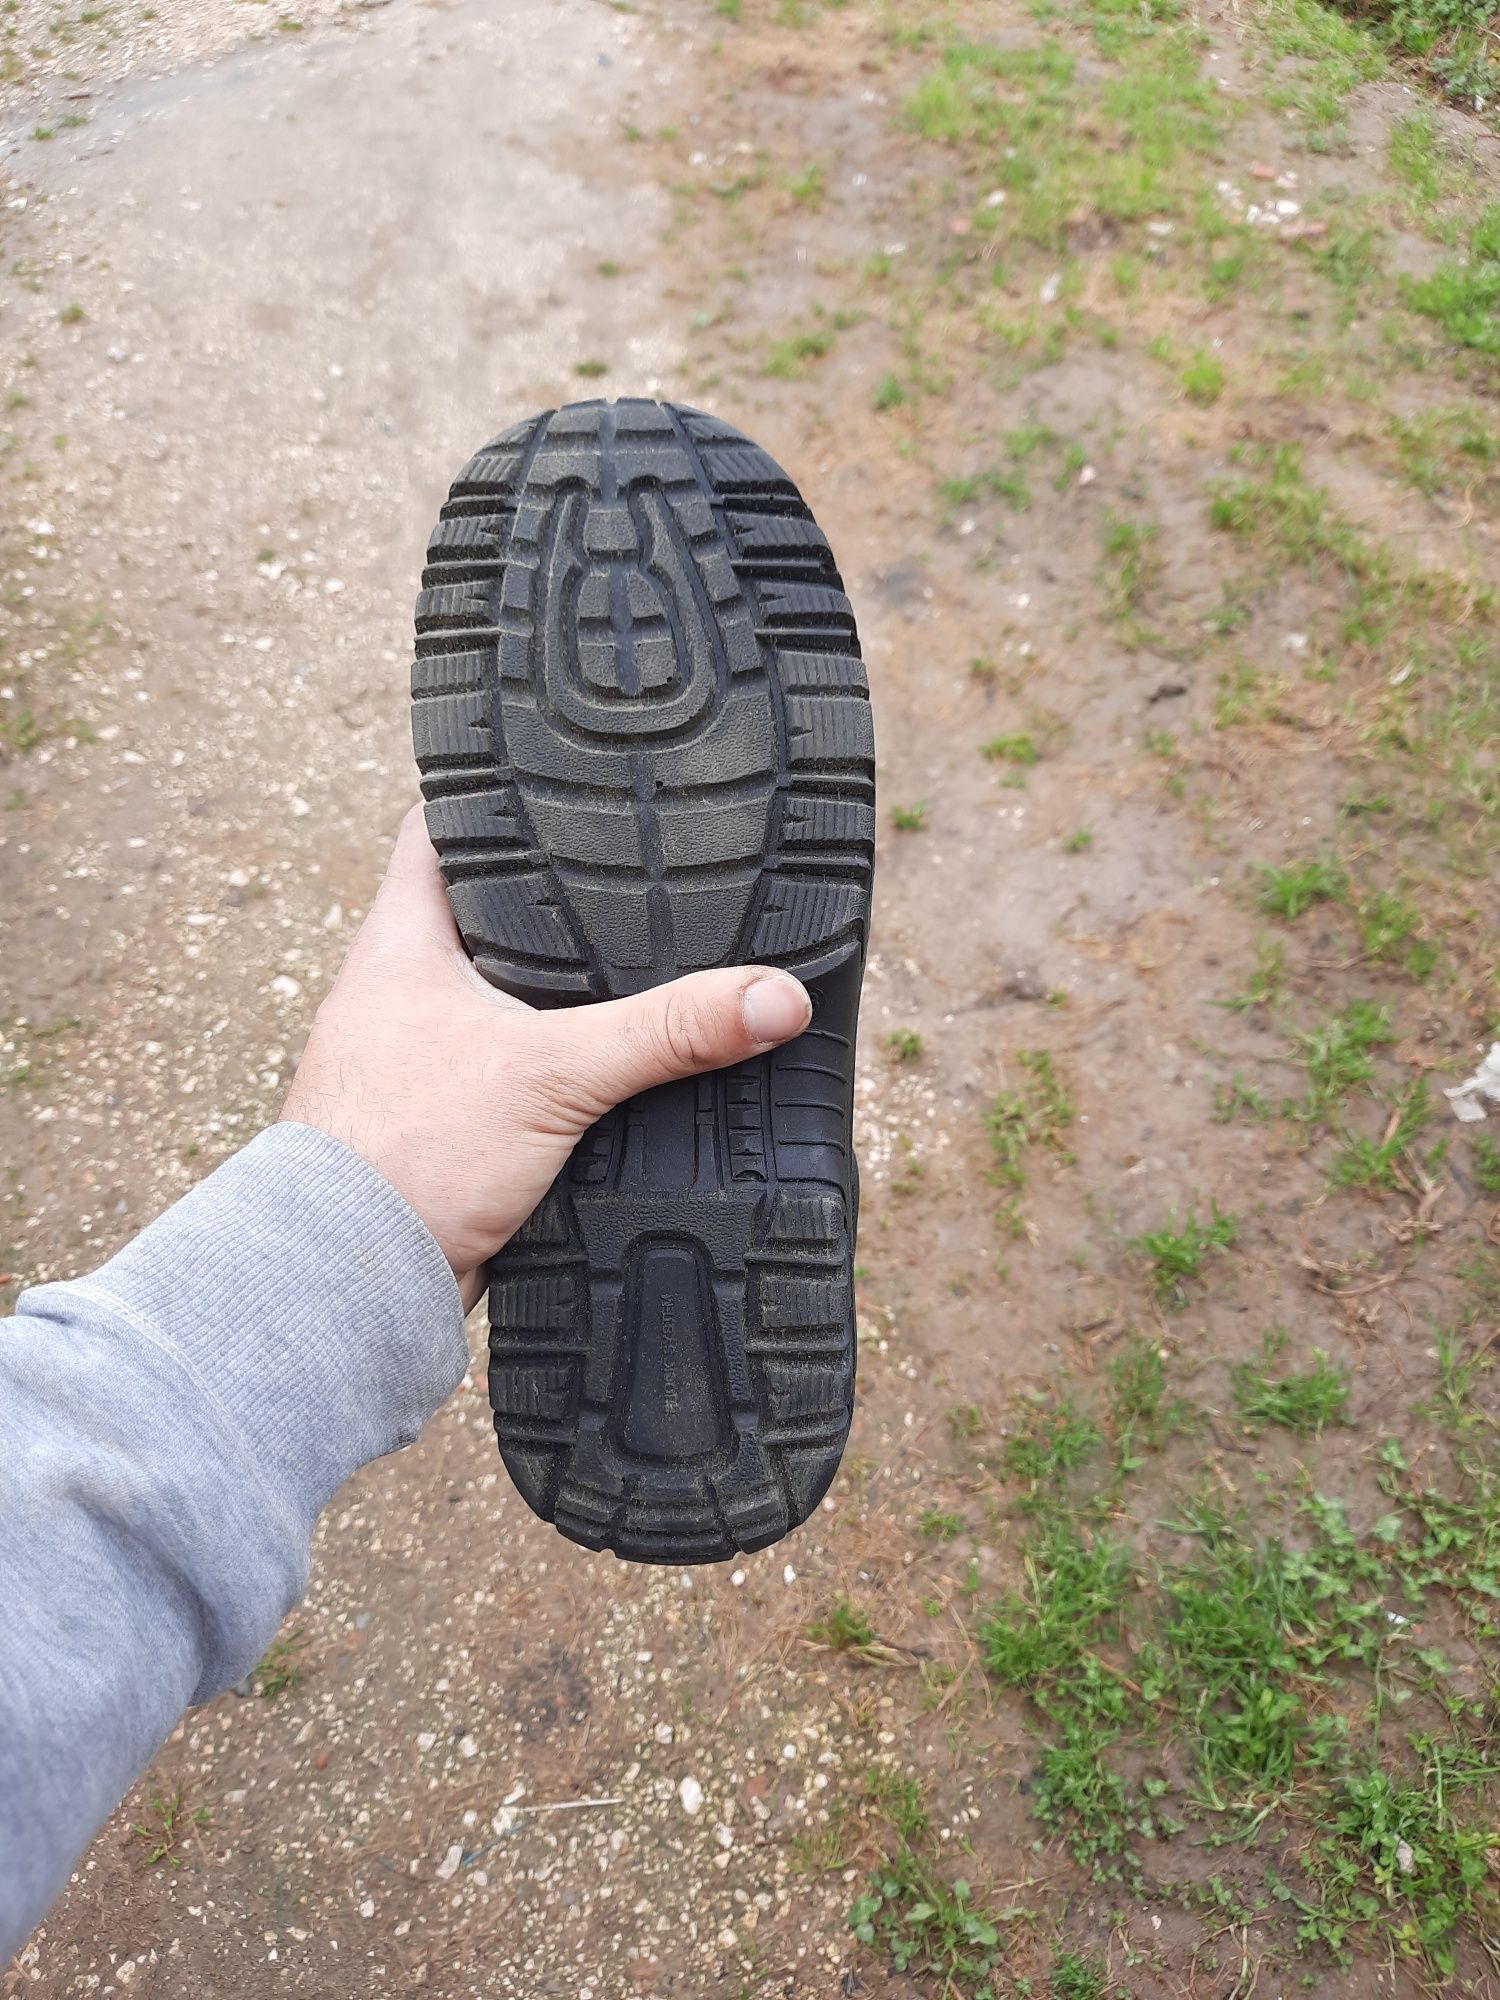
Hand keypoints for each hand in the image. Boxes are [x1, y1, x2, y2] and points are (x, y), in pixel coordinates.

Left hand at [279, 807, 811, 1308]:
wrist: (351, 1283)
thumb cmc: (406, 1157)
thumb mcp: (554, 1074)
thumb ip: (666, 1030)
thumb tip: (775, 997)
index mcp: (400, 941)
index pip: (441, 828)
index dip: (495, 793)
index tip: (561, 774)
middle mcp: (402, 988)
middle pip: (484, 909)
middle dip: (554, 895)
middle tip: (633, 866)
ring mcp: (419, 1056)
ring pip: (503, 995)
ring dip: (560, 987)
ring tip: (643, 957)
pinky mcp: (445, 1120)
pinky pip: (512, 1068)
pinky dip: (558, 1062)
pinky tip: (613, 1065)